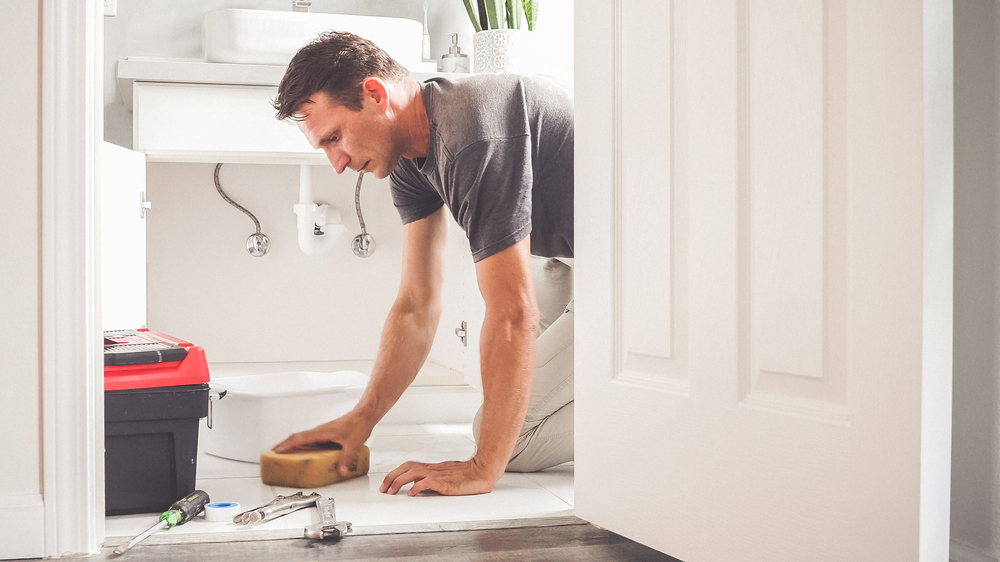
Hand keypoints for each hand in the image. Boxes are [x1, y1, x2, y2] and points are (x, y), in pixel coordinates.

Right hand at [272, 412, 371, 476]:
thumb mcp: (353, 445)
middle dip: (284, 446)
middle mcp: (320, 431)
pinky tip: (305, 453)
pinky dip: (302, 446)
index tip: (275, 451)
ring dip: (292, 445)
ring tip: (285, 456)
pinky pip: (310, 440)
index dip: (285, 445)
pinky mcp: (326, 434)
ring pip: (302, 438)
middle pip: (296, 438)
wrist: (364, 415)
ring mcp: (322, 432)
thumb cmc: (358, 424)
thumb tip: (340, 471)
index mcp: (321, 432)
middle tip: (274, 455)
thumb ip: (346, 459)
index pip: (299, 438)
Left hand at [379, 458, 502, 495]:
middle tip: (383, 489)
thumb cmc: (468, 475)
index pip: (409, 465)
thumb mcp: (446, 477)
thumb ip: (433, 481)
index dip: (396, 473)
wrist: (483, 471)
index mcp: (432, 467)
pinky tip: (411, 494)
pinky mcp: (445, 482)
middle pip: (407, 467)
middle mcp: (433, 469)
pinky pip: (427, 482)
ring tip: (390, 491)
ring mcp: (438, 474)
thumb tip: (419, 488)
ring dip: (398, 481)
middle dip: (391, 477)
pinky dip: (417, 487)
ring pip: (413, 473)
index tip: (387, 483)